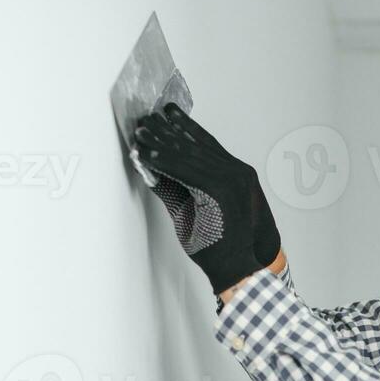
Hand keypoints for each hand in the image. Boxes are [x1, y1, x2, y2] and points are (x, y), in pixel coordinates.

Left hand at [134, 103, 281, 295]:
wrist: (237, 265)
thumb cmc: (220, 243)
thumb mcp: (197, 210)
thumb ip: (178, 188)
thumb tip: (152, 171)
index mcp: (237, 174)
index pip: (207, 144)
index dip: (186, 127)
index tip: (169, 114)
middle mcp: (236, 172)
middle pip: (196, 144)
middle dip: (168, 130)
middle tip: (148, 119)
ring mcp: (230, 179)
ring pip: (188, 154)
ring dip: (161, 142)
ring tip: (142, 133)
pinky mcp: (219, 189)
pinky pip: (185, 169)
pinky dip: (164, 161)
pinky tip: (148, 155)